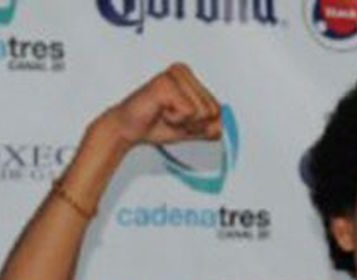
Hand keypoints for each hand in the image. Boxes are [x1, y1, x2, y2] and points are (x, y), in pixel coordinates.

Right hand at [102, 63, 221, 146]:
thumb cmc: (157, 125)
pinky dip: (175, 121)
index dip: (201, 124)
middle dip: (194, 124)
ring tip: (165, 114)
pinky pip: (188, 112)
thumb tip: (228, 127)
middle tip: (171, 118)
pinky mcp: (165, 84)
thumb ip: (212, 127)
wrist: (128, 130)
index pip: (218, 110)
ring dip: (183, 122)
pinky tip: (160, 112)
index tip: (180, 119)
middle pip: (213, 111)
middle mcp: (184, 71)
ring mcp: (174, 76)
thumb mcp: (193, 129)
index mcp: (192, 78)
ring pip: (203, 112)